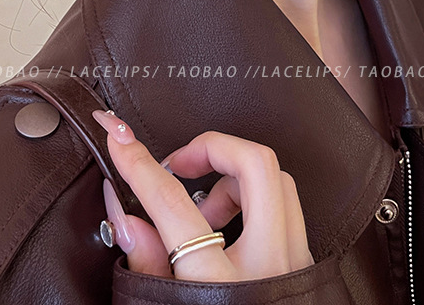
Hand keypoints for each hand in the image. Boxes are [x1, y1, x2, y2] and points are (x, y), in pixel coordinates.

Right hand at [91, 108, 314, 281]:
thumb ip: (145, 262)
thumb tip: (128, 212)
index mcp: (220, 285)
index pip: (172, 204)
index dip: (138, 164)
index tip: (118, 137)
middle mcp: (267, 266)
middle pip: (255, 163)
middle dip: (214, 146)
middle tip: (180, 163)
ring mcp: (294, 263)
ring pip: (277, 179)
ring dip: (235, 177)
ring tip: (204, 208)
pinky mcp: (305, 265)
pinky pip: (286, 207)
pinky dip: (255, 200)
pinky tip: (229, 225)